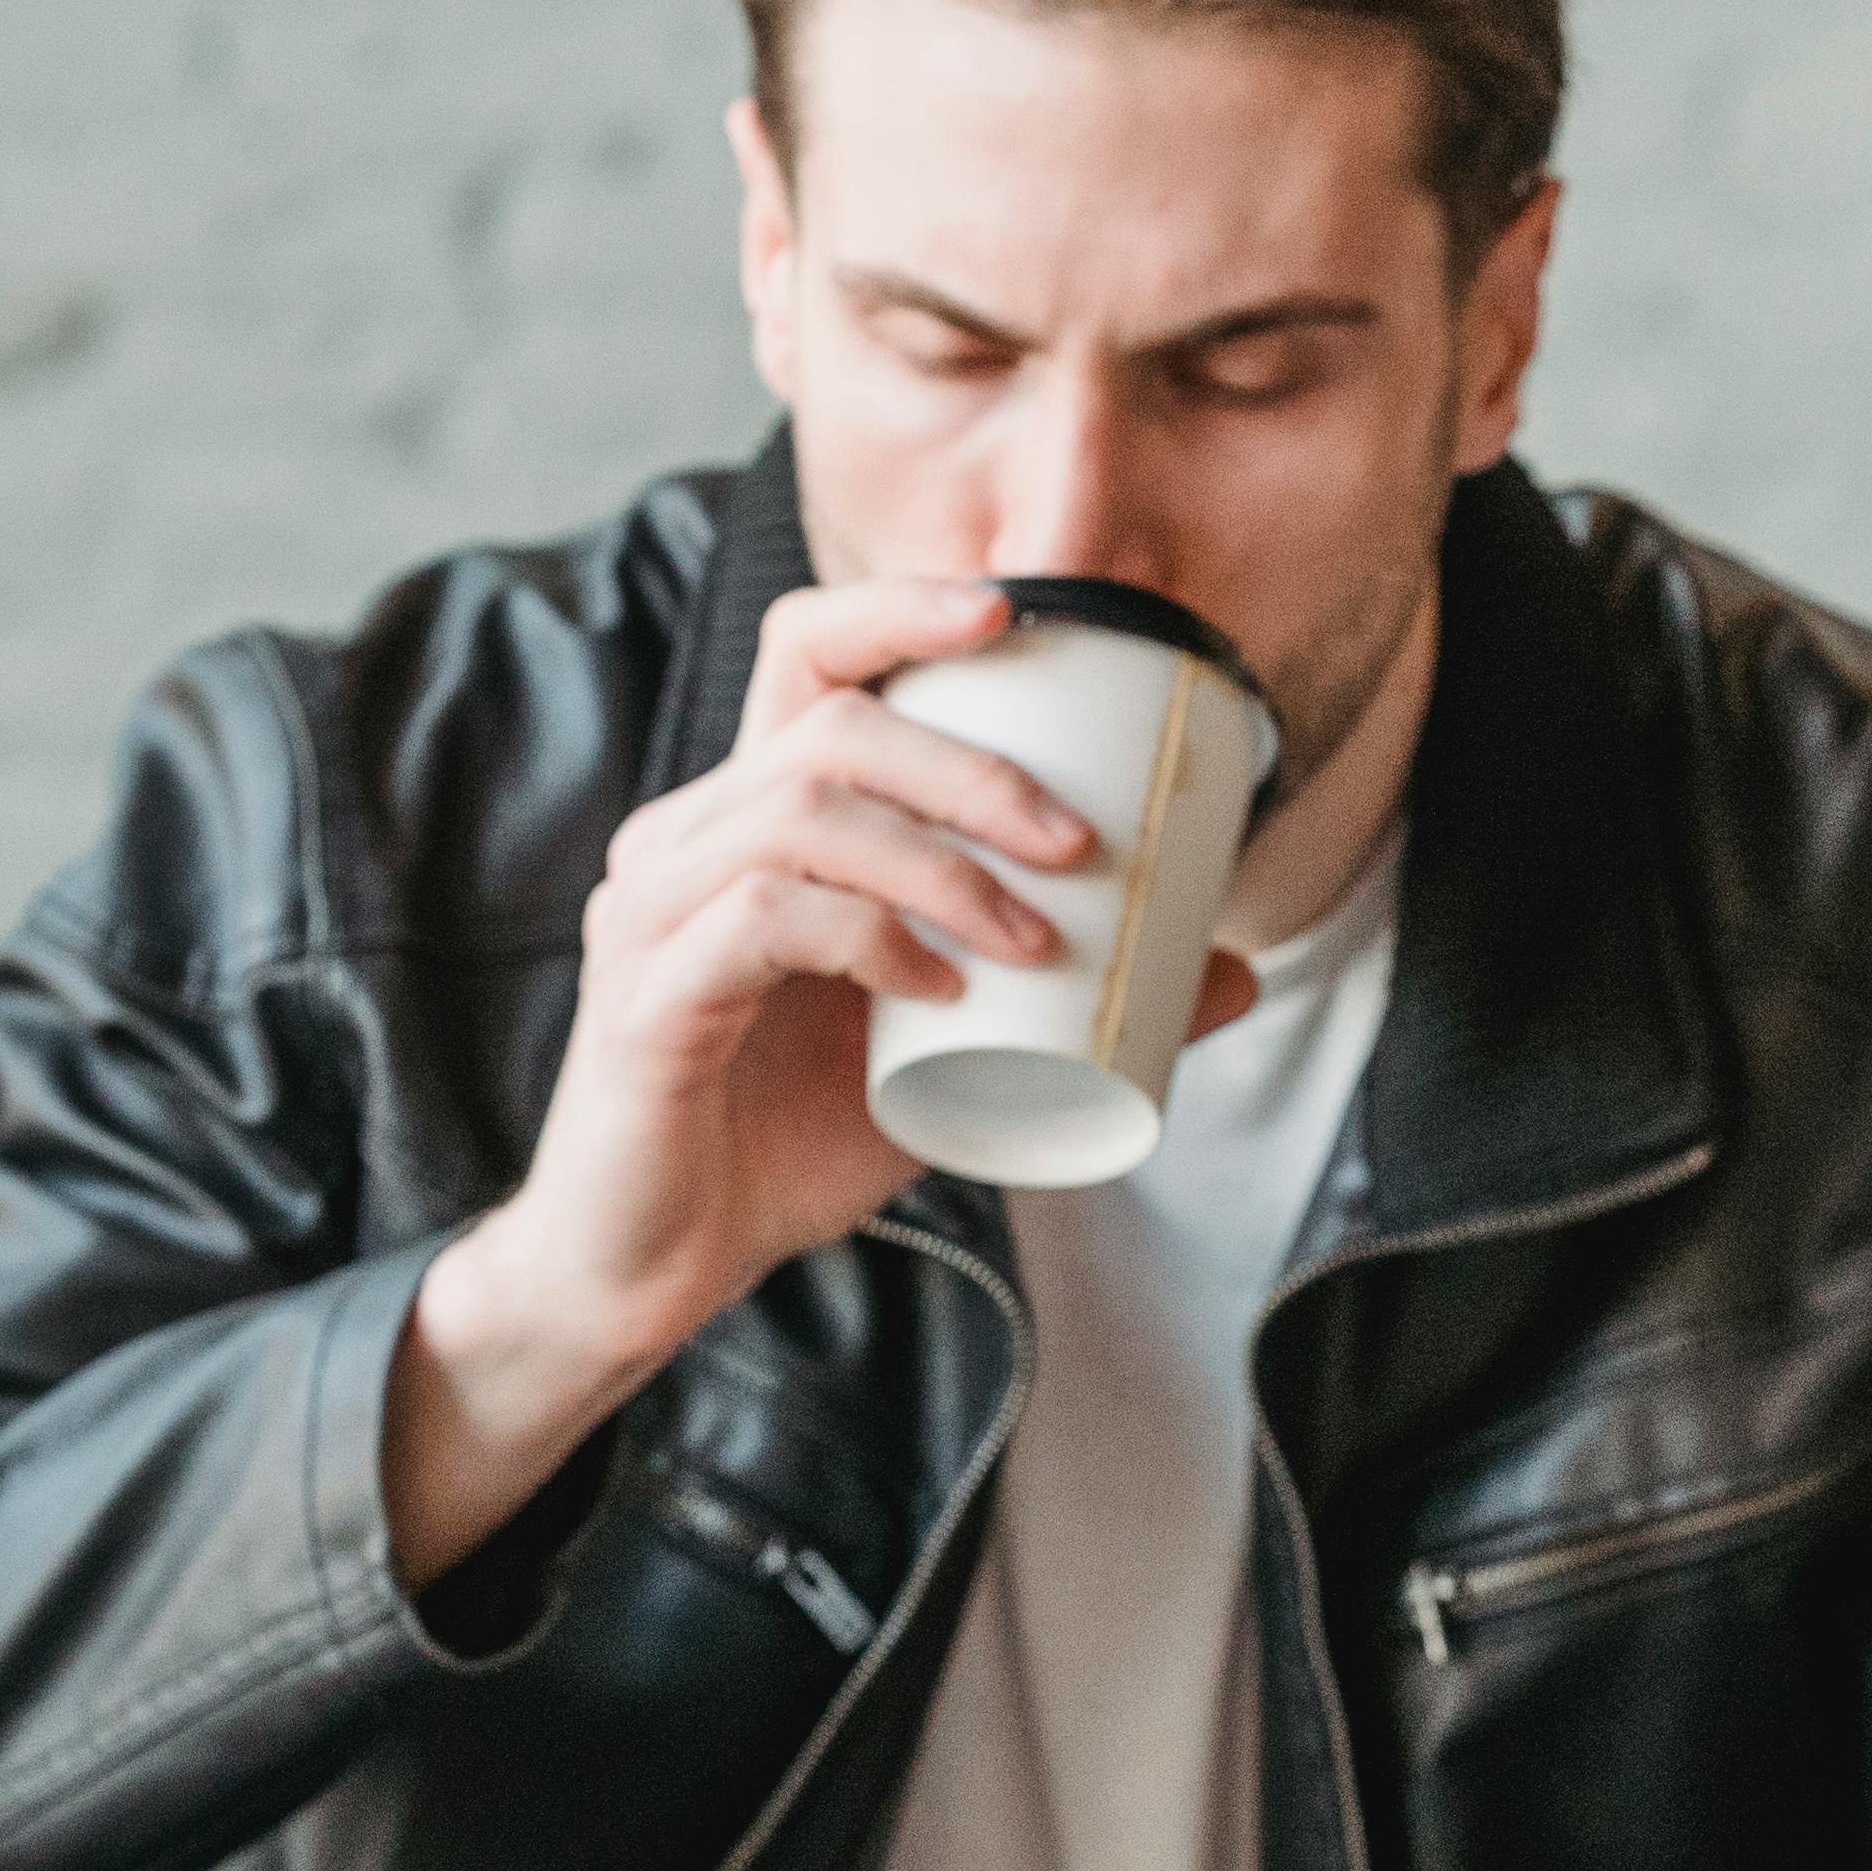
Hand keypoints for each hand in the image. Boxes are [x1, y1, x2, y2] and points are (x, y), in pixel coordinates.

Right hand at [386, 576, 1269, 1582]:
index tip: (1017, 612)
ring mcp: (651, 908)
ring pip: (803, 810)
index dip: (900, 610)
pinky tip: (938, 994)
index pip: (805, 656)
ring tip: (1035, 939)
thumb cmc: (791, 1139)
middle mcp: (686, 839)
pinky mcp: (645, 991)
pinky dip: (871, 938)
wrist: (660, 1260)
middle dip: (975, 766)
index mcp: (748, 820)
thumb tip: (1226, 969)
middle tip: (1082, 842)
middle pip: (829, 723)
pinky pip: (765, 918)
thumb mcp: (954, 1057)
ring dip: (943, 863)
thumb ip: (1067, 1001)